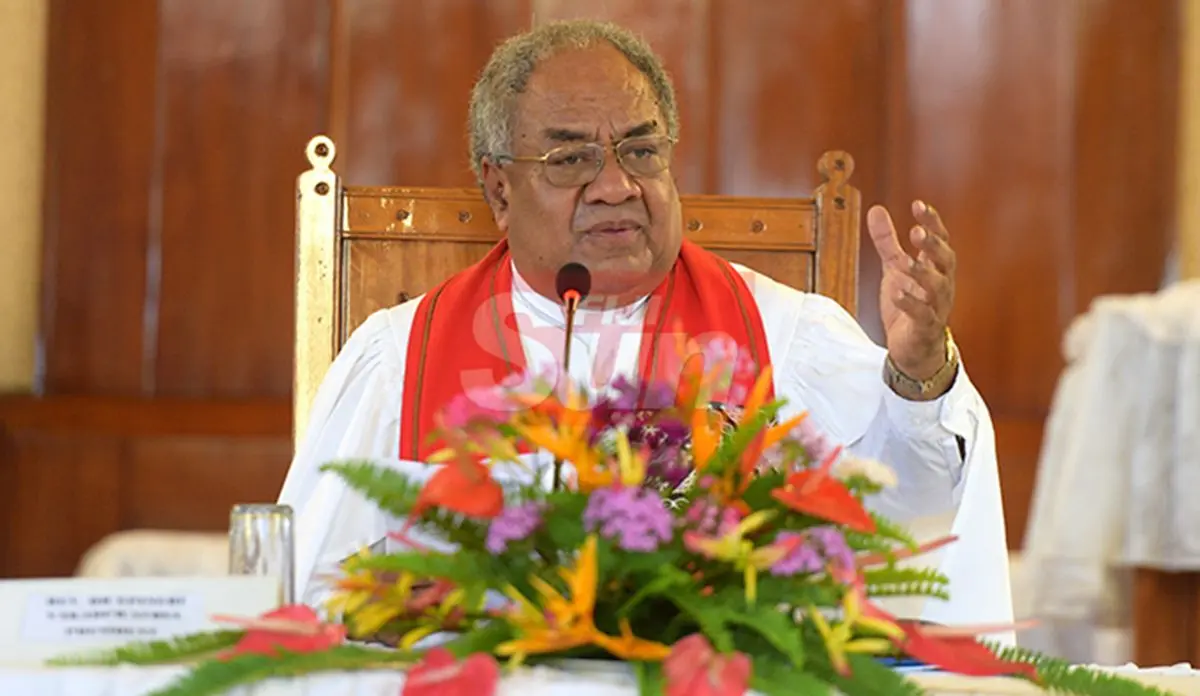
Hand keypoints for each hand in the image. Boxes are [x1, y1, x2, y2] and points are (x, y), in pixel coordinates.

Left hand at [866, 200, 955, 379]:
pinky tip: (898, 293)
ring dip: (923, 273)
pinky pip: (924, 315)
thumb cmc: (909, 305)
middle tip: (917, 232)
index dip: (932, 222)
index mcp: (936, 268)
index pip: (940, 240)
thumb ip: (887, 242)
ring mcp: (936, 307)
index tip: (918, 205)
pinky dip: (912, 304)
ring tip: (905, 262)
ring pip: (939, 287)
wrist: (913, 348)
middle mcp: (941, 285)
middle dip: (933, 245)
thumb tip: (876, 209)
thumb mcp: (895, 269)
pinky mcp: (925, 328)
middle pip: (946, 260)